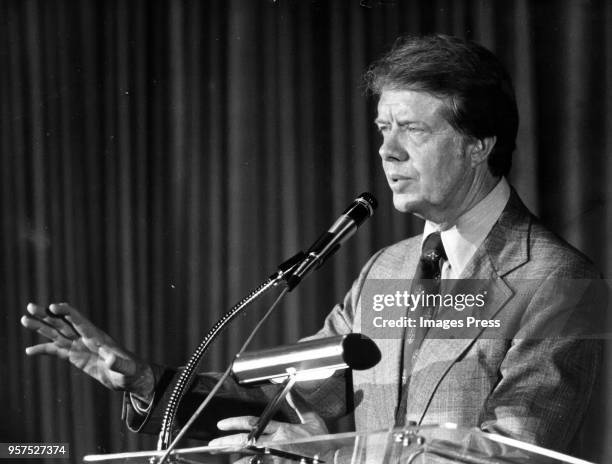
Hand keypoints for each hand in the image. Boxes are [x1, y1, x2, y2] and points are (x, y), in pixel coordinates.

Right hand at [21, 302, 153, 399]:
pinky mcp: (76, 357)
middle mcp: (86, 339)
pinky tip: (29, 350)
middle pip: (63, 324)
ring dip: (41, 327)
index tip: (53, 306)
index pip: (79, 321)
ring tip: (24, 319)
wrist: (131, 377)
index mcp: (97, 337)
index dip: (67, 312)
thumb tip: (111, 359)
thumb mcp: (125, 369)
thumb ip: (118, 364)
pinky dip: (43, 350)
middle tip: (30, 307)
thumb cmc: (131, 372)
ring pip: (57, 334)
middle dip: (47, 315)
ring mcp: (80, 347)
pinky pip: (57, 351)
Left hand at [208, 413, 327, 463]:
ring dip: (235, 459)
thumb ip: (300, 405)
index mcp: (282, 430)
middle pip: (246, 442)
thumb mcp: (314, 421)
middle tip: (212, 444)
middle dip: (227, 442)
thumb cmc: (324, 443)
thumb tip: (292, 388)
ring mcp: (277, 459)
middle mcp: (276, 444)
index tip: (221, 424)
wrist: (334, 459)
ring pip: (249, 459)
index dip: (235, 423)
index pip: (253, 423)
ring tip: (223, 459)